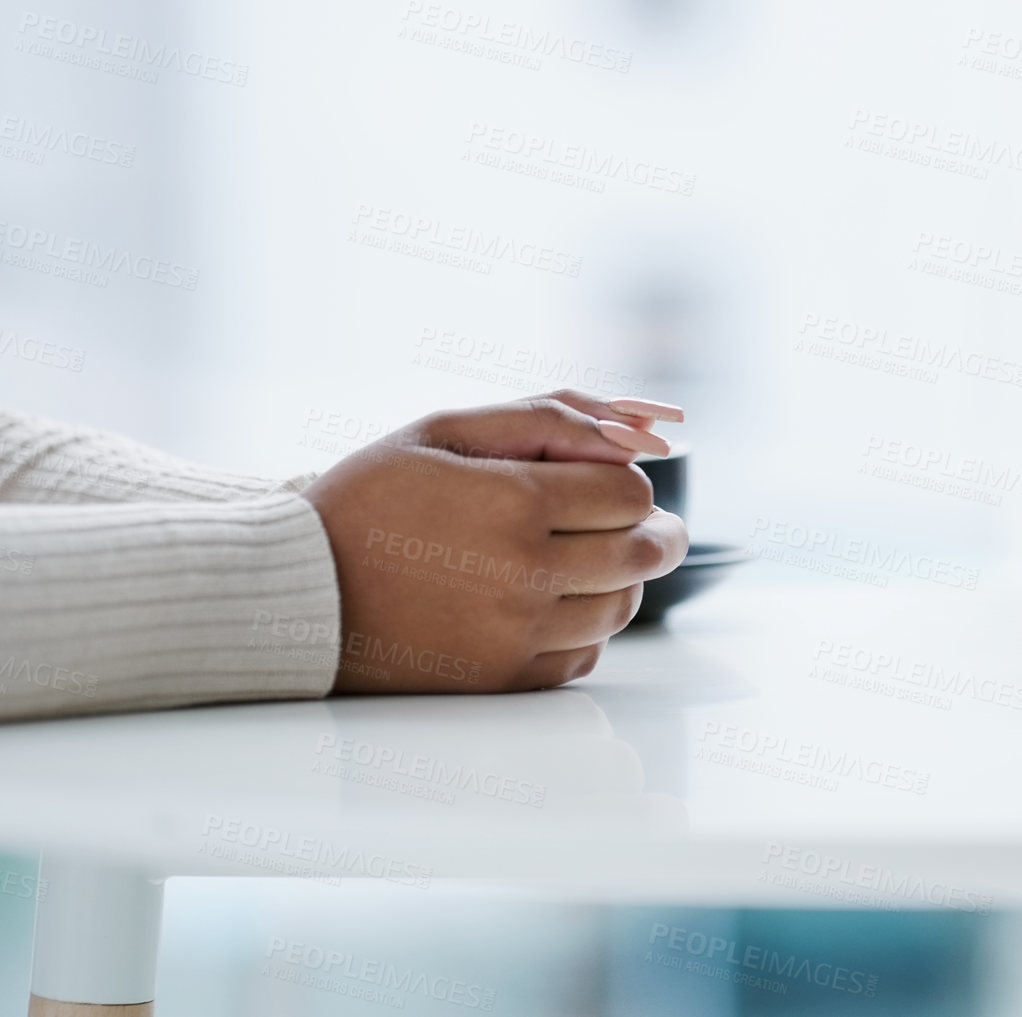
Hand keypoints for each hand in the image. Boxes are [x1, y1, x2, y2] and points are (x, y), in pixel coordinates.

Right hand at [302, 390, 689, 692]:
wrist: (296, 589)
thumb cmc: (367, 501)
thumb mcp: (443, 431)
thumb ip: (545, 420)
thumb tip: (632, 437)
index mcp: (513, 503)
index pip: (631, 495)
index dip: (626, 483)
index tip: (603, 483)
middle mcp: (524, 574)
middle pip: (641, 553)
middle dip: (648, 531)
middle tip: (639, 523)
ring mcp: (516, 634)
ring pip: (620, 607)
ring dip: (619, 579)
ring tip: (587, 558)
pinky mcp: (503, 678)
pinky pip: (584, 655)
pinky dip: (585, 628)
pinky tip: (553, 602)